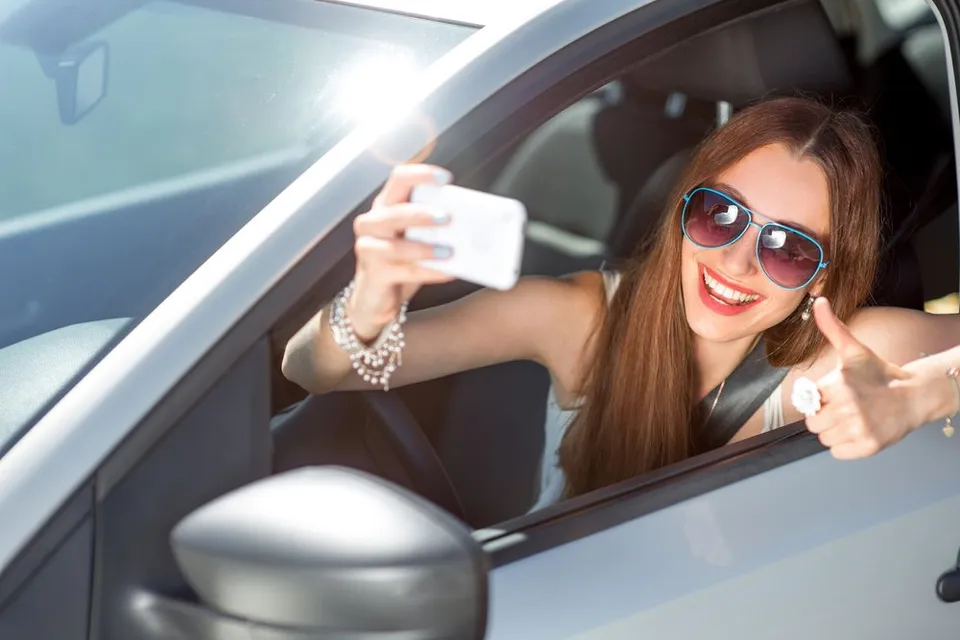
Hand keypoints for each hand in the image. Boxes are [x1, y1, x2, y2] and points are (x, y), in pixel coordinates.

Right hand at [349, 164, 455, 339]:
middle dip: (422, 214)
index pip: (398, 179)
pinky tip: (447, 271)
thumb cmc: (402, 261)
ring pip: (396, 246)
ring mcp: (368, 248)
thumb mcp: (417, 236)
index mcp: (385, 205)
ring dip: (425, 248)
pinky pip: (403, 271)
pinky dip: (428, 271)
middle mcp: (372, 223)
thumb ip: (436, 225)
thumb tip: (474, 222)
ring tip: (449, 252)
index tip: (445, 178)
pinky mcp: (373, 274)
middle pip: (395, 211)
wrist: (377, 298)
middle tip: (448, 218)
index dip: (420, 175)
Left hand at [802, 298, 918, 458]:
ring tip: (852, 418)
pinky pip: (837, 452)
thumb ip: (831, 328)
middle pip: (812, 423)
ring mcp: (859, 429)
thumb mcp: (854, 349)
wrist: (913, 395)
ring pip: (823, 438)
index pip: (807, 402)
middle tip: (844, 407)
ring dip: (833, 431)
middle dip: (824, 415)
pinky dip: (845, 446)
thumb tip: (818, 301)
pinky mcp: (868, 447)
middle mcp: (848, 408)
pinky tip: (858, 430)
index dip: (818, 398)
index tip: (836, 394)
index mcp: (838, 385)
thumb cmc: (878, 373)